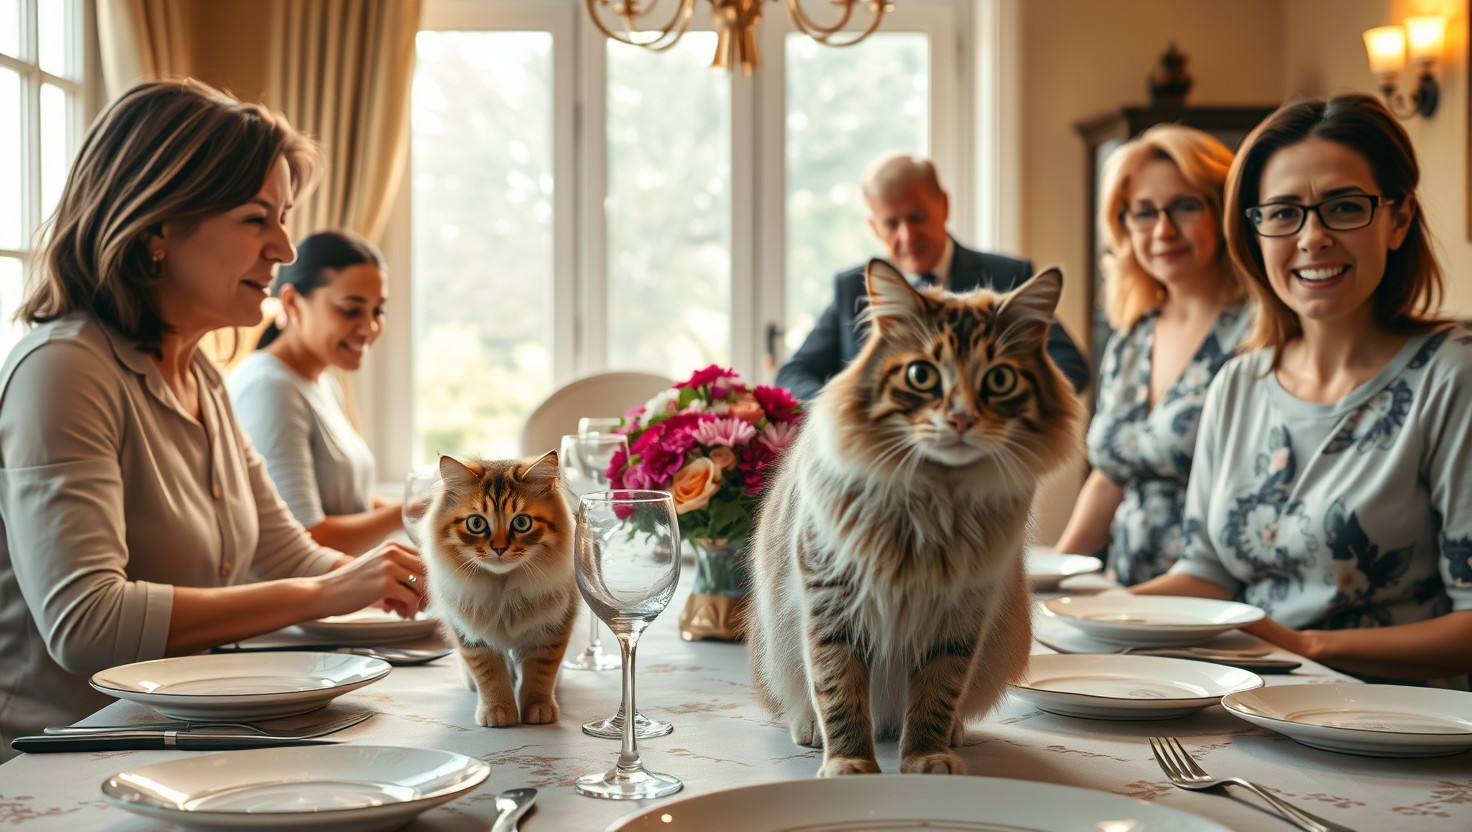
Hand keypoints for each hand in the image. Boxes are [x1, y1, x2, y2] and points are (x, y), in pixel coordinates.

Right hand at [312, 540, 426, 619]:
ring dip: (419, 602)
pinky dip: (411, 610)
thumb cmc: (349, 585)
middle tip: (418, 606)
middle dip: (425, 592)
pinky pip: (412, 599)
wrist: (323, 592)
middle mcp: (392, 551)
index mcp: (391, 546)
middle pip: (426, 571)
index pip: (423, 560)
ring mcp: (389, 566)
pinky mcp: (386, 584)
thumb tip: (423, 591)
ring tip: (406, 611)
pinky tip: (404, 616)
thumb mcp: (376, 568)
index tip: (422, 594)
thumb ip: (399, 573)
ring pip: (423, 584)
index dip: (426, 578)